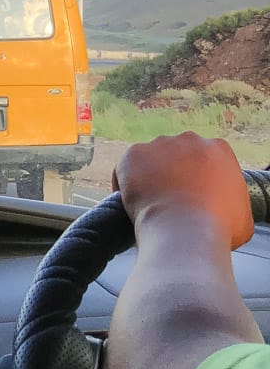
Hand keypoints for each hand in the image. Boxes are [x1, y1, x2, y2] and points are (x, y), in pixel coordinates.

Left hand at [113, 132, 253, 249]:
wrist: (186, 229)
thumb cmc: (218, 227)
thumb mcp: (243, 216)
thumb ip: (232, 204)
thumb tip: (224, 212)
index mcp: (219, 149)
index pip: (203, 160)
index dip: (195, 180)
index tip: (191, 197)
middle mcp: (190, 139)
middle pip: (176, 155)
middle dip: (172, 174)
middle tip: (169, 200)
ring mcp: (160, 144)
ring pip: (150, 160)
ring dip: (148, 177)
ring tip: (149, 204)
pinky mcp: (134, 153)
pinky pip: (125, 168)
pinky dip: (124, 184)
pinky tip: (131, 203)